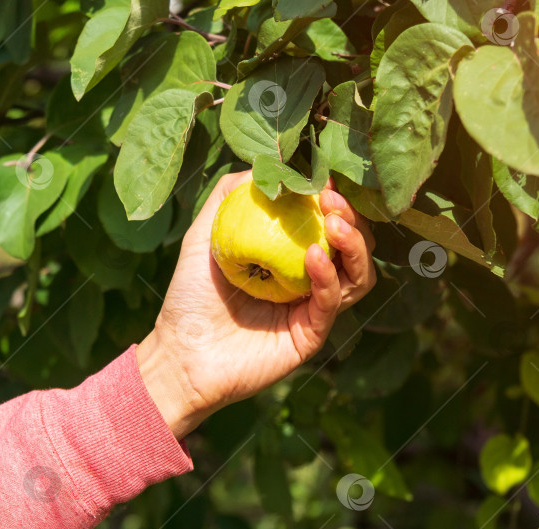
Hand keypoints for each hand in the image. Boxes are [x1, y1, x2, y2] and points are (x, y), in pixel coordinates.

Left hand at [136, 170, 375, 437]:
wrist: (181, 354)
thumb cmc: (190, 298)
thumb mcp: (203, 236)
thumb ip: (228, 198)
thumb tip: (264, 164)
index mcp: (290, 256)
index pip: (327, 223)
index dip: (333, 200)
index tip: (325, 179)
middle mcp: (309, 281)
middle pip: (352, 246)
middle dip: (350, 218)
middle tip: (332, 200)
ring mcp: (314, 309)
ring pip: (358, 275)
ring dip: (353, 245)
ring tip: (334, 223)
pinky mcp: (312, 335)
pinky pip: (332, 302)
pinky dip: (329, 277)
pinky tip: (315, 257)